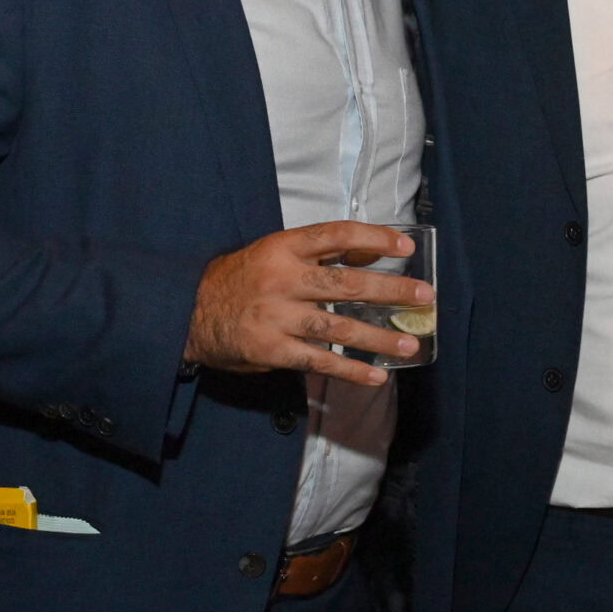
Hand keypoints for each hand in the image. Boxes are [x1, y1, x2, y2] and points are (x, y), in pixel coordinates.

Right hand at [184, 221, 432, 388]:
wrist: (187, 313)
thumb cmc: (241, 280)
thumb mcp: (273, 254)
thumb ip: (317, 254)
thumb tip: (372, 252)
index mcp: (282, 248)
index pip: (335, 235)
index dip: (373, 238)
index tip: (406, 249)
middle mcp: (281, 280)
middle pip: (345, 284)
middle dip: (390, 291)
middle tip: (425, 296)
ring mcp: (276, 317)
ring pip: (338, 327)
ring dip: (378, 338)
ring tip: (411, 345)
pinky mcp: (271, 350)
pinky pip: (319, 361)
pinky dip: (350, 371)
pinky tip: (376, 376)